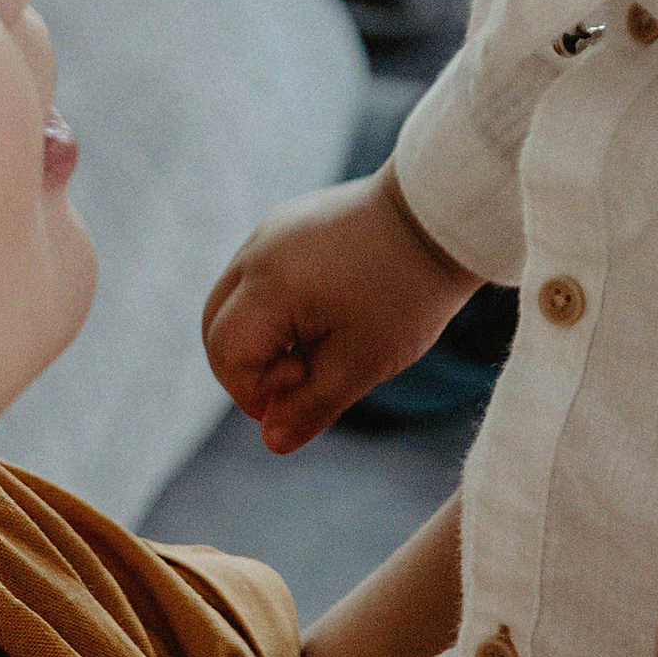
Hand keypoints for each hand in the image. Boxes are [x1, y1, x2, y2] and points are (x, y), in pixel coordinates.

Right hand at [203, 172, 469, 453]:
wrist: (442, 213)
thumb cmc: (407, 290)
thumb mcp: (363, 362)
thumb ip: (311, 406)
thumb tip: (272, 442)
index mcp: (270, 285)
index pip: (226, 353)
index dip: (255, 389)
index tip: (308, 385)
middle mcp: (257, 252)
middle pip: (215, 327)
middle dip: (246, 368)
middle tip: (302, 380)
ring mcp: (269, 232)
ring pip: (233, 301)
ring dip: (260, 338)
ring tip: (317, 345)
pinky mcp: (287, 223)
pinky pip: (257, 275)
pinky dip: (272, 308)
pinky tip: (323, 313)